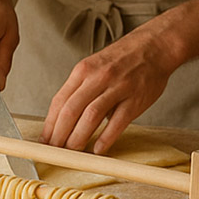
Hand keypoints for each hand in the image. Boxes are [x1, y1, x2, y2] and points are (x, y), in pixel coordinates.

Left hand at [41, 25, 177, 153]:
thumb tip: (64, 119)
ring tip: (72, 152)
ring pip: (91, 116)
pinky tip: (98, 149)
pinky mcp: (136, 99)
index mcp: (82, 71)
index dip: (50, 123)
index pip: (59, 101)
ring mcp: (117, 88)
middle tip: (54, 150)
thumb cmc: (121, 60)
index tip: (44, 140)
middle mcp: (97, 78)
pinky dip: (106, 137)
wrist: (154, 46)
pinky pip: (118, 121)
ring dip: (78, 137)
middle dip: (59, 133)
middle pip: (71, 110)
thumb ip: (79, 90)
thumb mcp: (93, 67)